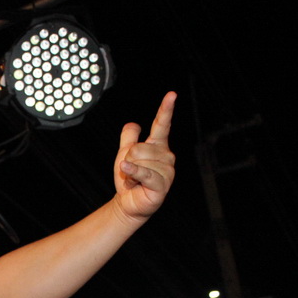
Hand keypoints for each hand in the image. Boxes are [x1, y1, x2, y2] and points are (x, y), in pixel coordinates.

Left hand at [112, 91, 176, 223]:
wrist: (127, 202)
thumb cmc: (129, 179)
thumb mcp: (124, 154)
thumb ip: (128, 138)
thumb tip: (133, 124)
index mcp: (158, 146)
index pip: (162, 124)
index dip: (166, 109)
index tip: (172, 95)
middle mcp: (166, 156)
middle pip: (139, 147)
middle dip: (129, 160)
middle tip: (132, 171)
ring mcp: (167, 170)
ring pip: (139, 160)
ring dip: (131, 171)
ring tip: (135, 180)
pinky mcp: (162, 184)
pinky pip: (143, 172)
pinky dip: (132, 172)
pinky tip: (127, 171)